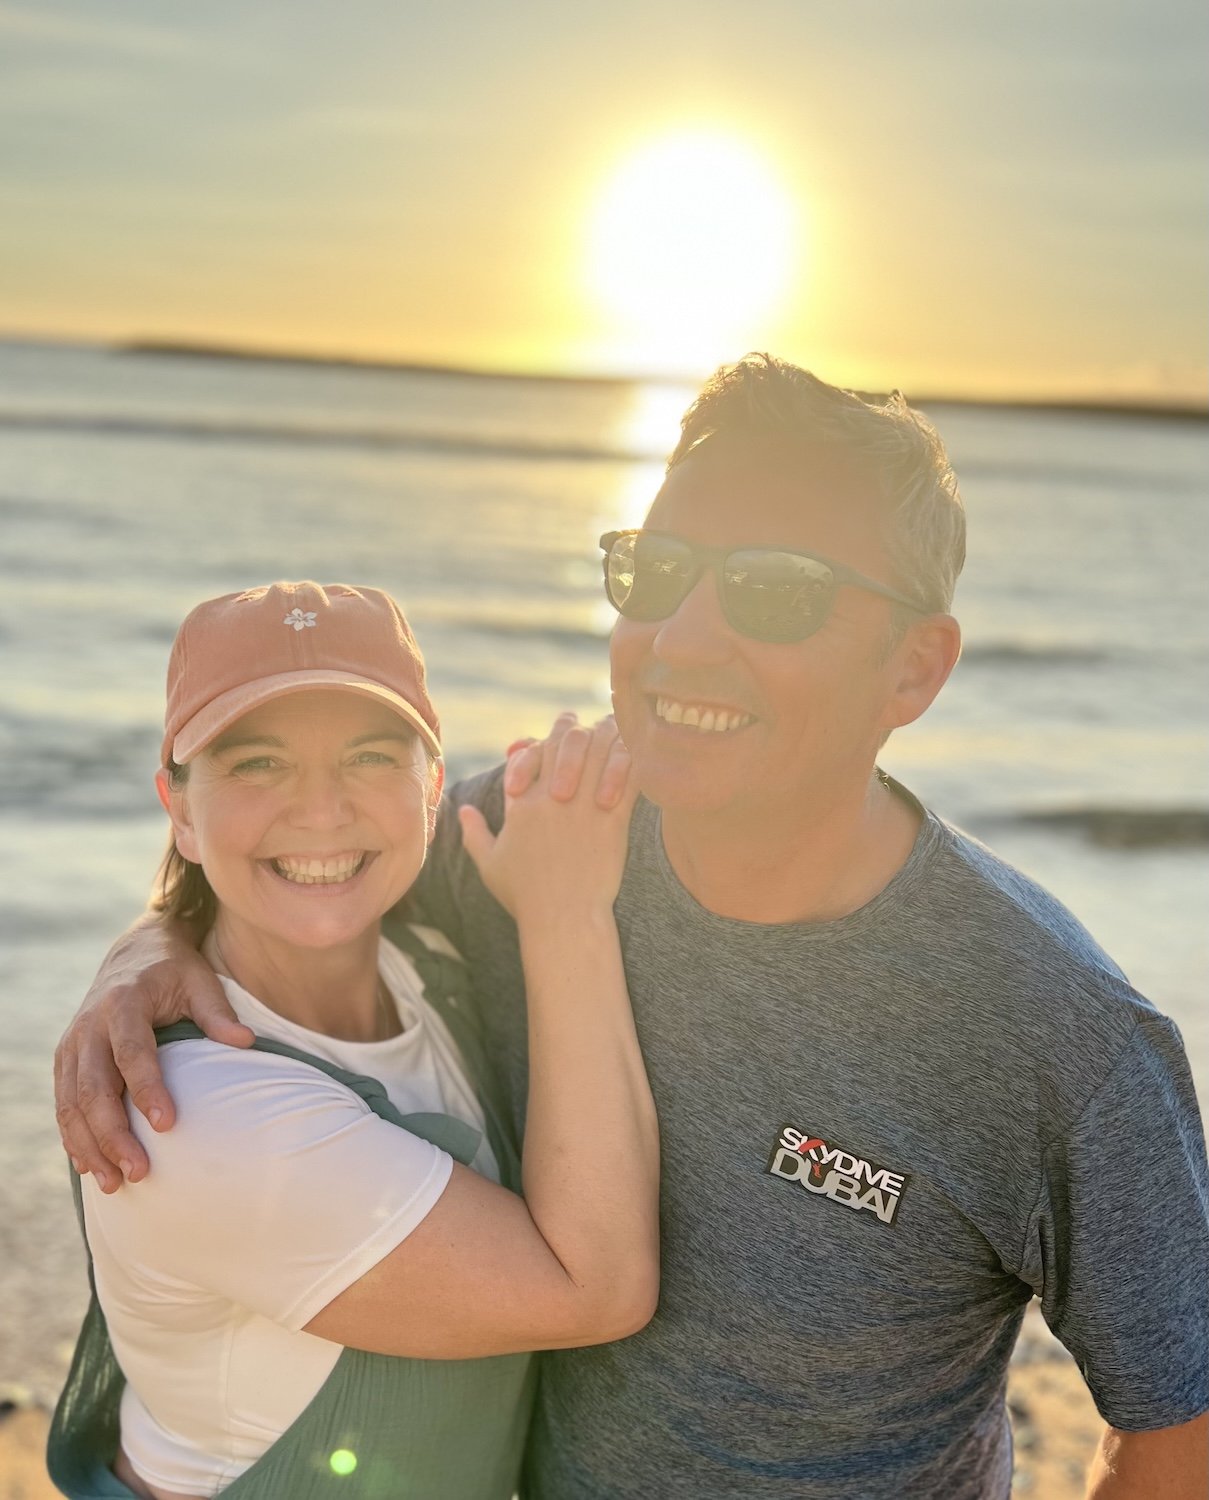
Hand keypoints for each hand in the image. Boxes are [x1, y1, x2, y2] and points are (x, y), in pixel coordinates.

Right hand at [53, 915, 252, 1191]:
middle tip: (138, 1171)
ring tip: (115, 1183)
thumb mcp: (200, 981)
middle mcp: (90, 1025)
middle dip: (113, 1133)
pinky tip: (91, 1167)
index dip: (147, 1088)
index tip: (167, 1124)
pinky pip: (63, 1105)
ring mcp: (72, 1044)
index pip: (133, 1051)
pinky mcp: (66, 1060)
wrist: (134, 953)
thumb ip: (218, 1013)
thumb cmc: (175, 971)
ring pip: (71, 1103)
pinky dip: (74, 1137)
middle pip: (94, 1087)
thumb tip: (247, 1042)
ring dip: (90, 1146)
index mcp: (124, 1002)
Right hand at [462, 717, 636, 923]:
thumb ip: (474, 833)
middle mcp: (552, 798)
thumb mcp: (490, 864)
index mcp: (522, 804)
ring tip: (608, 734)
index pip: (531, 752)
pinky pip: (626, 778)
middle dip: (570, 730)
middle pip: (563, 742)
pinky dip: (631, 762)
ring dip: (603, 739)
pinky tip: (635, 758)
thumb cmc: (525, 897)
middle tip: (579, 727)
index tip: (548, 740)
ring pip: (596, 751)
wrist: (563, 921)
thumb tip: (463, 809)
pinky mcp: (613, 821)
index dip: (540, 740)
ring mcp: (584, 807)